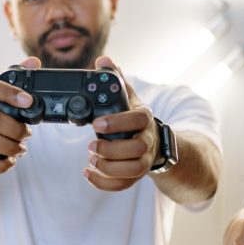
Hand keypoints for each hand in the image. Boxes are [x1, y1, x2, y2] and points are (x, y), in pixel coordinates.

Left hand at [83, 55, 157, 191]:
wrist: (154, 140)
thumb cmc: (133, 117)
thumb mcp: (128, 96)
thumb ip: (115, 79)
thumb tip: (103, 60)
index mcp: (144, 118)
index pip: (137, 120)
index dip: (117, 122)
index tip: (96, 124)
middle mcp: (147, 140)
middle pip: (136, 150)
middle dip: (111, 150)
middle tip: (90, 146)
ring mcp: (144, 159)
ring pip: (133, 170)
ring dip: (109, 168)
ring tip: (91, 160)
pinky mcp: (136, 174)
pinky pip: (124, 185)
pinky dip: (105, 183)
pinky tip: (88, 174)